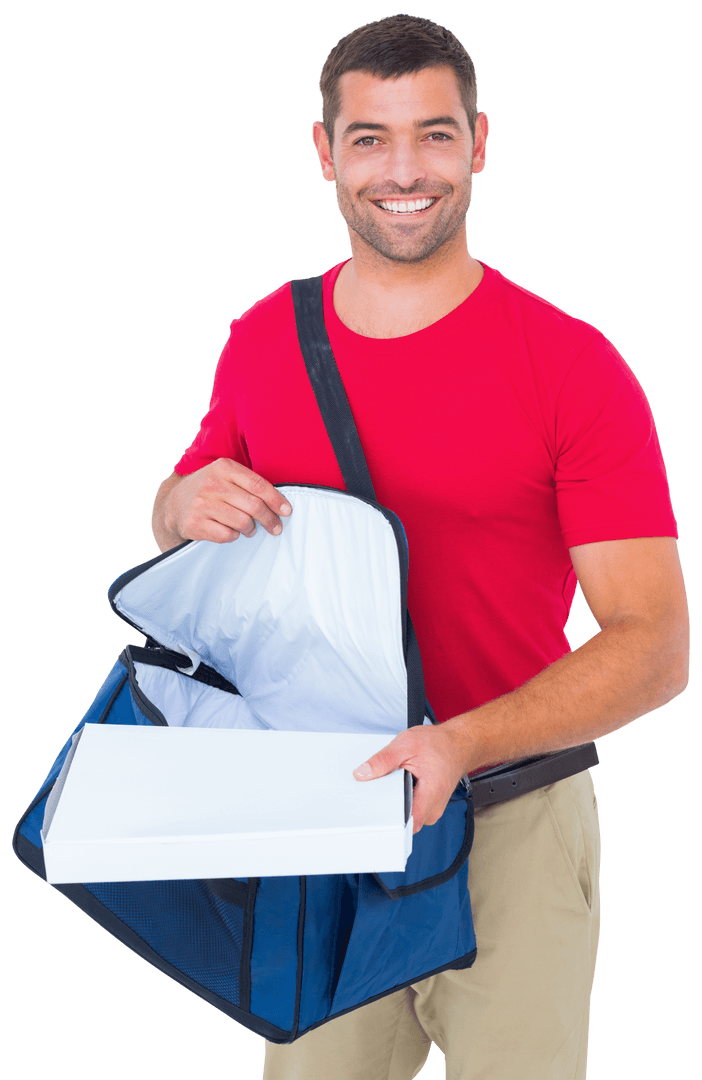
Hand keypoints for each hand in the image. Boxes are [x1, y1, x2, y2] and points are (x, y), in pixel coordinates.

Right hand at [164, 458, 291, 544]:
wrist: (174, 503)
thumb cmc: (208, 490)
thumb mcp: (225, 476)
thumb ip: (248, 483)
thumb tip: (280, 504)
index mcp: (224, 467)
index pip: (259, 485)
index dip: (276, 500)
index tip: (287, 511)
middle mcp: (213, 484)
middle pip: (254, 506)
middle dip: (269, 520)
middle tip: (275, 528)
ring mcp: (202, 503)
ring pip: (243, 522)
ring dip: (251, 529)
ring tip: (249, 529)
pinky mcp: (194, 523)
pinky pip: (227, 535)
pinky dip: (234, 536)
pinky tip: (231, 532)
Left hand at [353, 723, 466, 834]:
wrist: (457, 744)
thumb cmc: (437, 744)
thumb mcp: (406, 744)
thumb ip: (383, 760)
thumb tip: (362, 774)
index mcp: (431, 793)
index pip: (408, 823)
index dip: (389, 821)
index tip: (373, 814)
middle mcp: (434, 807)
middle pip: (404, 821)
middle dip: (388, 808)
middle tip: (377, 792)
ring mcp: (433, 809)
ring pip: (407, 816)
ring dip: (395, 803)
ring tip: (392, 784)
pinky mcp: (429, 807)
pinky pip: (411, 810)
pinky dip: (402, 799)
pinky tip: (399, 786)